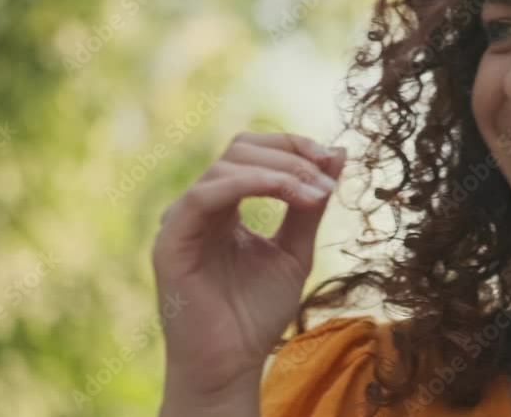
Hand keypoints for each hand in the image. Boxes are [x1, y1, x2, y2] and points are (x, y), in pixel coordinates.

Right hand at [152, 131, 345, 409]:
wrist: (231, 364)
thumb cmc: (257, 314)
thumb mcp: (295, 251)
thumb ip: (310, 205)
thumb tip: (338, 154)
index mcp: (225, 205)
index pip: (254, 152)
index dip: (293, 146)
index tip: (333, 158)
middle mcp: (200, 206)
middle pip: (241, 149)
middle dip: (291, 154)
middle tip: (327, 177)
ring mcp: (182, 219)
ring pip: (227, 166)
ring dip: (281, 172)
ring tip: (316, 193)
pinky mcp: (172, 240)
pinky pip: (206, 195)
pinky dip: (252, 184)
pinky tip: (289, 193)